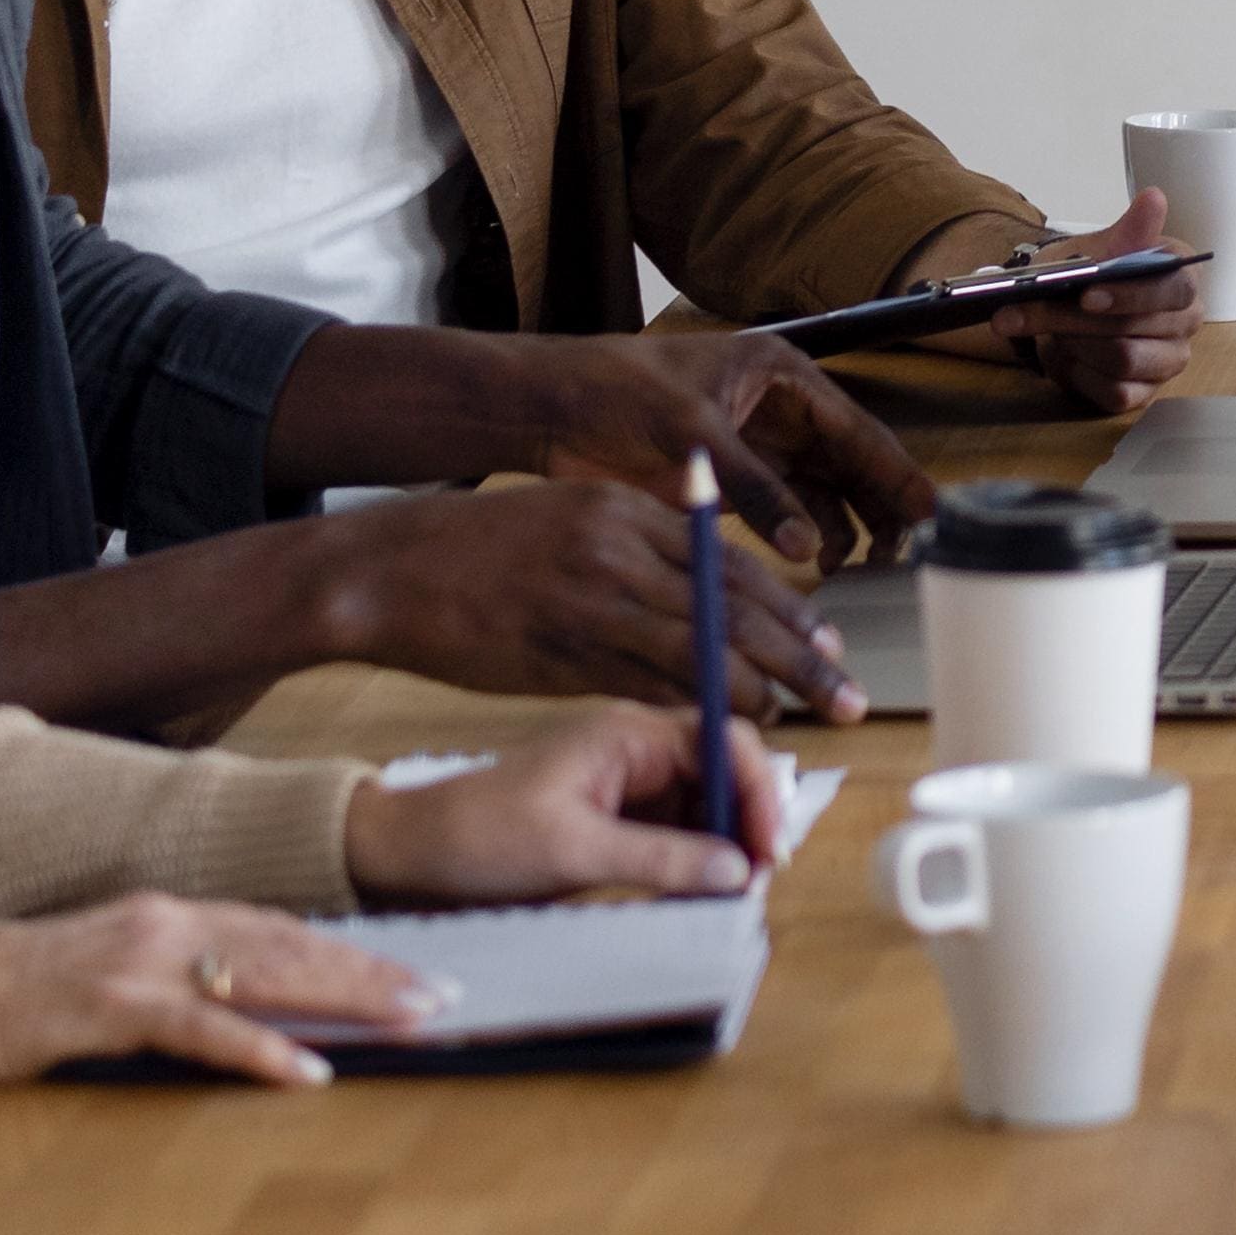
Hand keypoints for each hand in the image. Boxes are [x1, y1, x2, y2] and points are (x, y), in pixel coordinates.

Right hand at [0, 893, 437, 1089]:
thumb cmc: (25, 990)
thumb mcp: (117, 966)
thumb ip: (180, 971)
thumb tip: (249, 992)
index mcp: (174, 910)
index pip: (285, 926)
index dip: (353, 946)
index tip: (413, 965)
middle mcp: (171, 922)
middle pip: (296, 944)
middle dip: (374, 968)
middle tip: (442, 992)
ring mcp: (144, 961)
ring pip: (268, 975)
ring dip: (346, 997)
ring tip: (408, 1018)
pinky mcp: (113, 1006)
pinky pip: (204, 1030)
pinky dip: (261, 1050)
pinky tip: (309, 1071)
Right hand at [321, 479, 862, 719]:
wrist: (389, 569)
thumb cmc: (480, 547)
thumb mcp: (572, 519)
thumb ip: (639, 549)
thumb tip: (706, 597)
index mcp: (626, 509)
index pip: (732, 561)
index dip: (789, 607)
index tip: (828, 640)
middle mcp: (618, 549)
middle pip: (734, 605)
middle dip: (799, 652)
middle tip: (845, 688)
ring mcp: (589, 602)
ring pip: (699, 650)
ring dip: (758, 687)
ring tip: (800, 716)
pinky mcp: (558, 654)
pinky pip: (642, 684)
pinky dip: (690, 706)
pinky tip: (721, 725)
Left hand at [342, 700, 780, 904]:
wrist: (407, 858)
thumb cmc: (480, 837)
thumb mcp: (573, 851)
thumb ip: (661, 859)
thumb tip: (738, 872)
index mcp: (628, 733)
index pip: (723, 742)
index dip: (757, 791)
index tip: (767, 850)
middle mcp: (636, 750)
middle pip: (723, 773)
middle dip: (746, 824)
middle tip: (756, 884)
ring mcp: (627, 786)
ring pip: (704, 809)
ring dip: (723, 850)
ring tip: (730, 899)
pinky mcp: (616, 822)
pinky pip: (675, 837)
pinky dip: (692, 866)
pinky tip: (697, 898)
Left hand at [519, 329, 933, 562]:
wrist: (552, 408)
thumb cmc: (618, 390)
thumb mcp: (691, 431)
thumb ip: (752, 487)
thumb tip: (808, 546)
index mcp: (781, 374)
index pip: (855, 426)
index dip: (893, 469)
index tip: (929, 508)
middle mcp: (780, 409)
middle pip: (849, 459)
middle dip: (879, 501)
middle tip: (908, 547)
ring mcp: (757, 446)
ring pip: (824, 487)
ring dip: (847, 522)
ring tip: (866, 563)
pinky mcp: (730, 480)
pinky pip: (786, 508)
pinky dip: (806, 534)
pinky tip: (816, 562)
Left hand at [946, 188, 1202, 412]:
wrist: (1068, 309)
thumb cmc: (1091, 274)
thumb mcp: (1099, 248)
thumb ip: (1127, 231)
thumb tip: (1154, 198)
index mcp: (1182, 277)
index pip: (1172, 290)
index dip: (1129, 295)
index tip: (1086, 295)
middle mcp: (1186, 320)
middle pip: (1134, 328)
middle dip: (1072, 319)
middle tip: (1018, 313)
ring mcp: (1169, 360)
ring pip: (1123, 360)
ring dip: (1073, 345)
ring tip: (1045, 332)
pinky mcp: (1145, 393)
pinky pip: (1114, 392)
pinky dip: (1079, 375)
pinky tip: (1064, 359)